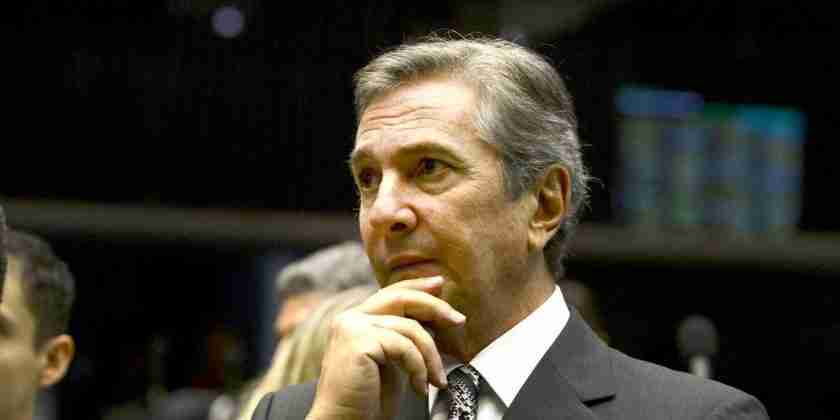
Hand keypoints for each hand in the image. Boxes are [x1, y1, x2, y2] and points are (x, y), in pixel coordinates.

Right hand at [306, 276, 465, 419]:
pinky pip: (404, 346)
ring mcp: (351, 326)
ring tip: (436, 380)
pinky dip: (419, 368)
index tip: (439, 285)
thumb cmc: (366, 400)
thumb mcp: (391, 361)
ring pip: (409, 328)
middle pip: (400, 298)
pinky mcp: (358, 340)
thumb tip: (432, 321)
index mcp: (355, 320)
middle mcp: (350, 318)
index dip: (417, 286)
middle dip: (434, 306)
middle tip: (458, 320)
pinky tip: (419, 386)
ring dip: (431, 357)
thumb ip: (402, 338)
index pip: (390, 293)